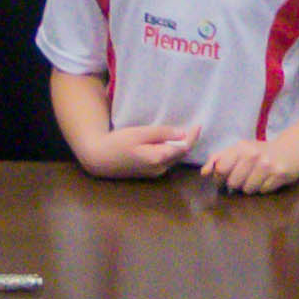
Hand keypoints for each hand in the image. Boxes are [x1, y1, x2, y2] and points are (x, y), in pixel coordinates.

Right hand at [81, 122, 196, 180]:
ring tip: (182, 133)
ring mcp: (154, 173)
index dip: (193, 136)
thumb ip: (162, 134)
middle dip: (188, 142)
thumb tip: (183, 134)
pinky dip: (170, 151)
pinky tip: (167, 143)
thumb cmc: (118, 143)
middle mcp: (160, 169)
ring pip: (173, 158)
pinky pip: (165, 160)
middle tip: (192, 127)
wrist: (99, 159)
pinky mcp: (149, 173)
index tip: (199, 125)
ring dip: (179, 147)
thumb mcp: (140, 133)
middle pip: (180, 154)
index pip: (183, 148)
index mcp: (159, 158)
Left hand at [197, 135, 298, 193]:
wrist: (290, 148)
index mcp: (241, 147)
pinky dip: (264, 187)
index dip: (220, 177)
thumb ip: (218, 159)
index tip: (224, 178)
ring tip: (257, 178)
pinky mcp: (280, 175)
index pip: (221, 169)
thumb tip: (204, 172)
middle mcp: (254, 155)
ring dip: (250, 187)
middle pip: (233, 183)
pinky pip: (263, 191)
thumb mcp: (238, 150)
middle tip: (244, 177)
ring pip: (248, 190)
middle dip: (237, 184)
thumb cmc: (259, 152)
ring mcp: (268, 165)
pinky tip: (268, 179)